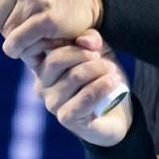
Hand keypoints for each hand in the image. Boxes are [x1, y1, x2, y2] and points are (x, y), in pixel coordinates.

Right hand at [28, 29, 131, 146]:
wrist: (116, 113)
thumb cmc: (101, 79)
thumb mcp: (99, 52)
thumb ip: (91, 40)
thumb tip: (85, 40)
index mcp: (44, 66)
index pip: (47, 46)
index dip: (70, 40)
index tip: (94, 45)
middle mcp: (42, 84)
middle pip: (57, 60)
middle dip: (86, 56)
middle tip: (106, 62)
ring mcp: (52, 103)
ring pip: (74, 76)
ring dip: (99, 71)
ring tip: (113, 73)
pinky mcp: (65, 117)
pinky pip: (84, 98)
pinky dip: (102, 87)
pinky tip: (113, 83)